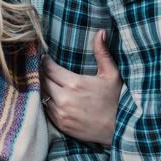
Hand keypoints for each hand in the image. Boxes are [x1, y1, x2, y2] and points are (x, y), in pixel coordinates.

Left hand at [41, 31, 121, 146]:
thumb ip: (102, 53)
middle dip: (42, 73)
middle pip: (43, 81)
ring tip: (47, 82)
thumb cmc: (116, 100)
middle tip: (44, 68)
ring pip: (43, 96)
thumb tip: (100, 32)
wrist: (118, 129)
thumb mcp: (112, 74)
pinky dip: (48, 102)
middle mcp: (64, 99)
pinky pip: (47, 110)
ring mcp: (61, 113)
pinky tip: (52, 97)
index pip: (49, 68)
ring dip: (44, 88)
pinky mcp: (61, 125)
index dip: (45, 61)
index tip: (45, 58)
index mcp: (74, 84)